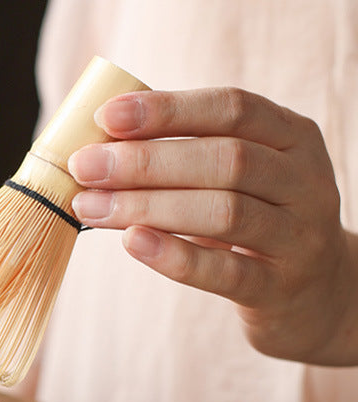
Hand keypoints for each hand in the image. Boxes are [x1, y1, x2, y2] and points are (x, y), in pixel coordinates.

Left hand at [68, 87, 357, 364]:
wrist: (317, 293)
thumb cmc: (254, 220)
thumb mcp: (237, 176)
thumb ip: (185, 154)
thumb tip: (98, 145)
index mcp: (292, 136)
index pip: (233, 108)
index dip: (168, 110)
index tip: (108, 116)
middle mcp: (305, 181)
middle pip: (225, 159)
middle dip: (145, 161)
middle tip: (85, 166)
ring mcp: (300, 237)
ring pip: (224, 212)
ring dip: (146, 206)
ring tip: (90, 207)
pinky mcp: (281, 288)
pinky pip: (225, 272)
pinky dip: (174, 255)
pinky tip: (132, 243)